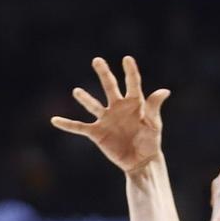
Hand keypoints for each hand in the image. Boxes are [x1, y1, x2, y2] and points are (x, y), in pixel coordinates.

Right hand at [51, 55, 168, 173]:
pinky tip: (55, 120)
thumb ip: (154, 107)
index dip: (130, 71)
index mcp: (134, 103)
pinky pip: (79, 127)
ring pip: (93, 105)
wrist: (141, 161)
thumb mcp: (154, 124)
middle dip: (104, 73)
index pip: (132, 83)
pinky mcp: (97, 133)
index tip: (127, 59)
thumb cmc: (150, 141)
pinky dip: (67, 124)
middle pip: (109, 86)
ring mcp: (106, 119)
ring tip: (77, 91)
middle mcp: (118, 107)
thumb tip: (164, 91)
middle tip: (97, 60)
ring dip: (85, 98)